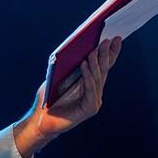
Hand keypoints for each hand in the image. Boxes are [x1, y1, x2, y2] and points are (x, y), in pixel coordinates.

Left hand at [13, 37, 121, 157]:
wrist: (41, 120)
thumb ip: (69, 67)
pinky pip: (90, 89)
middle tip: (109, 39)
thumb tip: (75, 47)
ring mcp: (94, 101)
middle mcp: (95, 92)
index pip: (103, 66)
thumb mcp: (58, 78)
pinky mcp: (89, 109)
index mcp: (89, 84)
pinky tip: (84, 64)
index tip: (116, 37)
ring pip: (97, 78)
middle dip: (106, 54)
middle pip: (103, 70)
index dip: (111, 53)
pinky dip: (87, 76)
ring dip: (96, 63)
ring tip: (94, 49)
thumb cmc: (48, 99)